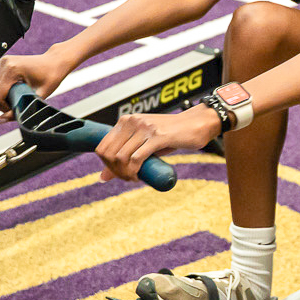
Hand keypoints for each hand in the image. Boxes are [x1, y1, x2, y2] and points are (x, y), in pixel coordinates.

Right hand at [0, 45, 76, 111]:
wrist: (55, 61)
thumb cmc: (51, 77)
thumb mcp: (37, 97)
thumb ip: (18, 110)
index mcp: (12, 70)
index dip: (2, 108)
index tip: (13, 109)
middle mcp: (4, 64)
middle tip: (11, 106)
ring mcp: (1, 62)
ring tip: (7, 100)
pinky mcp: (1, 63)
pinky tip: (5, 94)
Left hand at [93, 106, 218, 181]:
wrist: (197, 123)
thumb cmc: (172, 134)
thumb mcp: (145, 143)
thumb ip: (125, 156)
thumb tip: (103, 177)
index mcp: (126, 121)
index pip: (102, 146)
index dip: (106, 165)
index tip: (117, 173)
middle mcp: (132, 121)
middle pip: (109, 154)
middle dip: (114, 171)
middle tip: (127, 178)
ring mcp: (144, 128)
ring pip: (121, 157)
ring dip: (124, 174)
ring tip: (133, 178)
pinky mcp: (157, 137)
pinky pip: (137, 158)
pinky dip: (134, 172)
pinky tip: (139, 177)